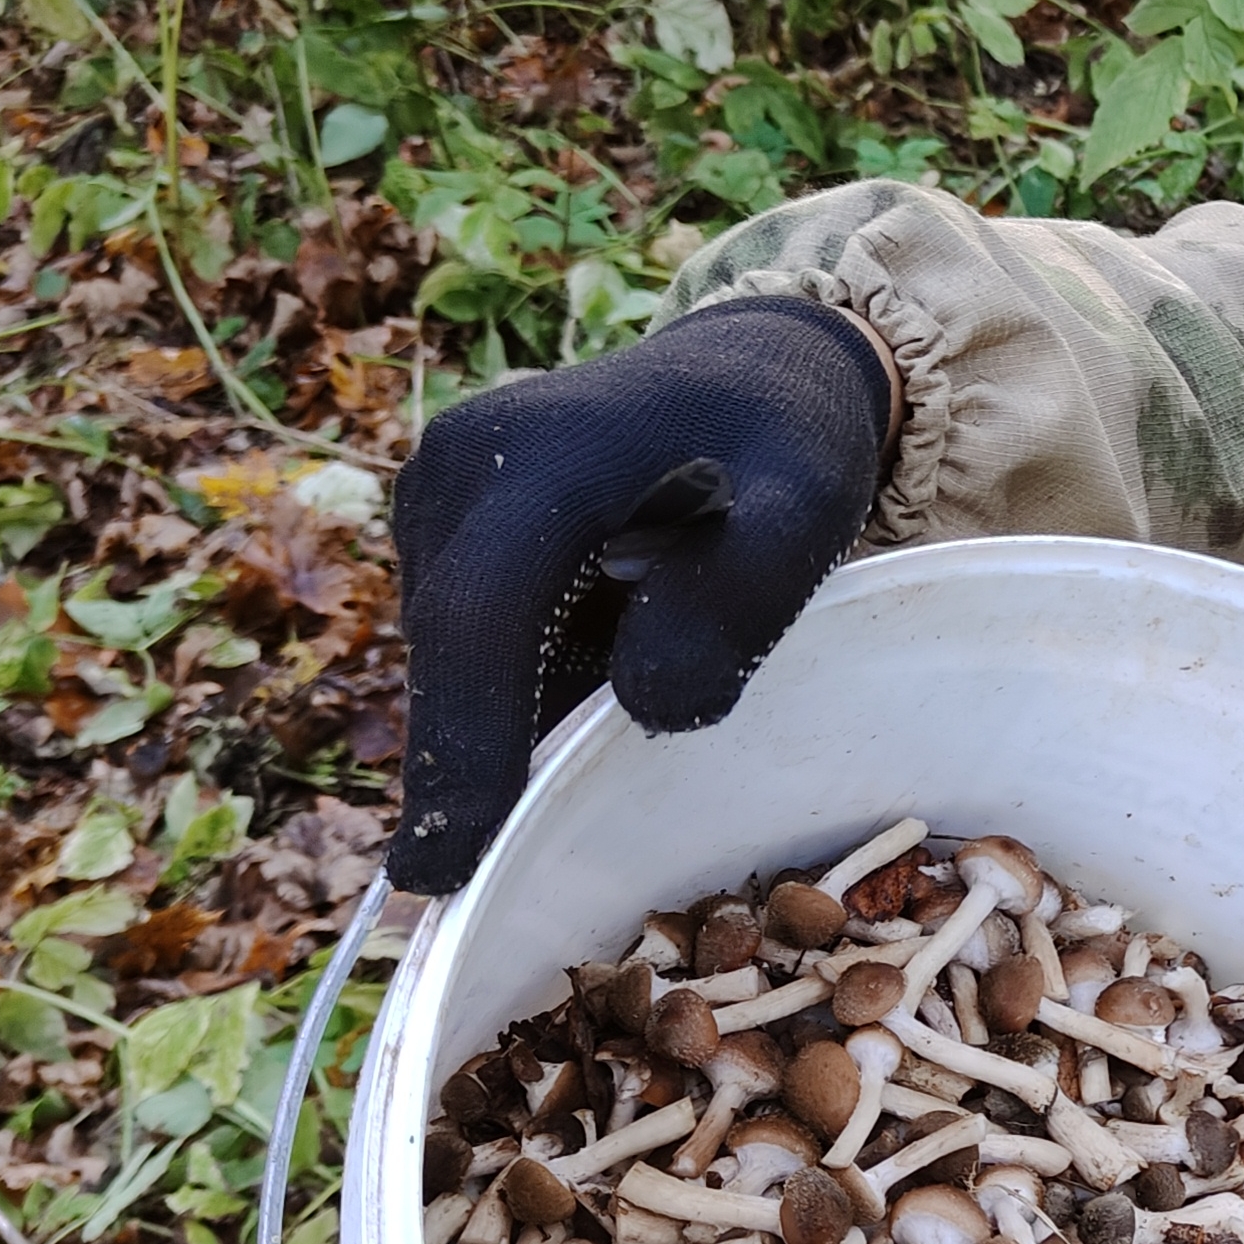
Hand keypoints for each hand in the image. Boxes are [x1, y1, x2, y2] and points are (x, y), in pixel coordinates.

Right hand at [386, 296, 897, 893]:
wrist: (750, 371)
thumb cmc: (784, 443)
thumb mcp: (806, 507)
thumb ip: (738, 599)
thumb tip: (646, 703)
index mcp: (535, 453)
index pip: (480, 618)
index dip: (463, 747)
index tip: (443, 872)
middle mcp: (456, 470)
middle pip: (457, 655)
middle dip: (489, 758)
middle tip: (530, 862)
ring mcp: (437, 499)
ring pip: (462, 661)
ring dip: (526, 712)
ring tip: (620, 704)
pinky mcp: (444, 531)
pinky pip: (475, 644)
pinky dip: (531, 683)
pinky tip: (604, 666)